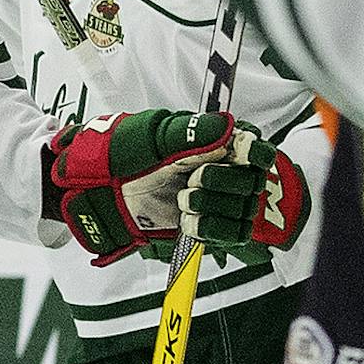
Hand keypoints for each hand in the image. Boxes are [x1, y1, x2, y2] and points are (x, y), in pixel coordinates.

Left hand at [49, 110, 273, 264]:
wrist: (105, 190)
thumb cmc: (129, 154)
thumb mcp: (159, 136)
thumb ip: (195, 132)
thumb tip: (228, 129)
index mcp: (220, 142)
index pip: (259, 150)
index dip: (253, 155)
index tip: (237, 156)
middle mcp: (227, 171)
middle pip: (253, 183)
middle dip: (223, 183)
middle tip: (192, 180)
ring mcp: (221, 201)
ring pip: (244, 212)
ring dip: (213, 208)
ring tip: (183, 201)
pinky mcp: (212, 227)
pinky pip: (232, 235)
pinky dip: (210, 229)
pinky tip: (188, 221)